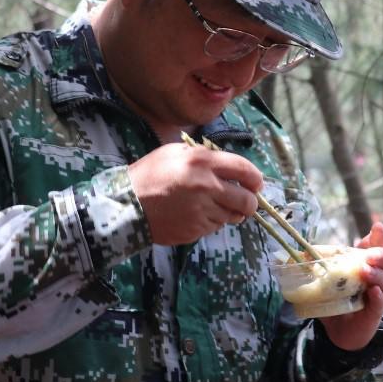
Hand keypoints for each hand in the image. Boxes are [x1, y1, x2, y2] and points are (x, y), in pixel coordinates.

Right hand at [127, 143, 262, 245]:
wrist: (127, 205)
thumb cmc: (150, 174)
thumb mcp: (175, 152)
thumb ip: (204, 156)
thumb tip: (229, 166)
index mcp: (202, 162)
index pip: (244, 170)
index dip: (255, 178)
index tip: (256, 183)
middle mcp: (206, 186)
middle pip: (246, 200)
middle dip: (250, 202)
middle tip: (246, 201)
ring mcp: (202, 211)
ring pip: (232, 216)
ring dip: (229, 212)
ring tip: (214, 205)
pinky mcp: (196, 229)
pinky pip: (215, 226)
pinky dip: (212, 221)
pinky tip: (197, 214)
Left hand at [318, 222, 382, 350]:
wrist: (338, 331)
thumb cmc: (334, 300)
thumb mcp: (325, 280)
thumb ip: (315, 267)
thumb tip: (295, 254)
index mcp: (366, 266)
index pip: (378, 247)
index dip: (379, 237)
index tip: (377, 227)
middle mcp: (377, 279)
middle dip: (382, 254)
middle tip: (369, 255)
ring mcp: (378, 296)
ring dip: (376, 274)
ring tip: (363, 271)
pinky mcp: (374, 313)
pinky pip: (379, 303)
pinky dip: (377, 296)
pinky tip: (372, 291)